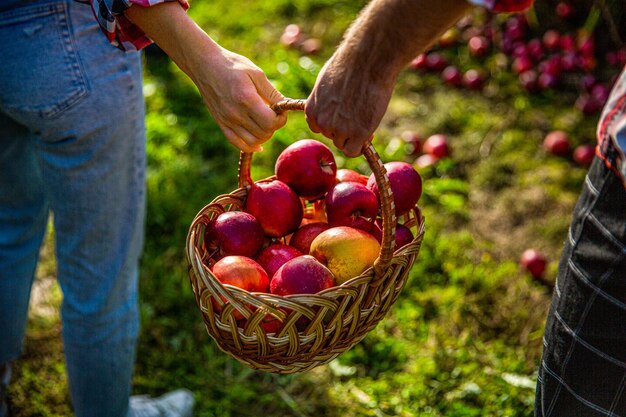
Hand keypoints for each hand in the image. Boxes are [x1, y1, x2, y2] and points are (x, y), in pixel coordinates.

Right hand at [124, 3, 286, 152]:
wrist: (205, 65)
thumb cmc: (233, 66)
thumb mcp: (256, 73)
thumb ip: (272, 93)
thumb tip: (285, 107)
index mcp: (246, 99)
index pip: (270, 122)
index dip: (281, 119)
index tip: (280, 110)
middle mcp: (235, 113)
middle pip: (264, 133)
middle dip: (274, 126)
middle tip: (272, 114)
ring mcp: (227, 120)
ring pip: (253, 142)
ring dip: (264, 135)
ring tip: (264, 122)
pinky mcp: (221, 123)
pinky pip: (238, 143)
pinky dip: (250, 146)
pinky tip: (258, 143)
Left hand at [305, 59, 394, 157]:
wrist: (367, 61)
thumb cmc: (350, 66)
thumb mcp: (327, 83)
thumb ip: (326, 100)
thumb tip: (333, 108)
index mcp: (312, 110)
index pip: (319, 127)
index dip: (333, 123)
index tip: (344, 117)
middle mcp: (323, 122)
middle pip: (332, 136)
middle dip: (345, 128)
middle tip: (359, 114)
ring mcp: (339, 130)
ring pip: (344, 144)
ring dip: (354, 136)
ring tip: (365, 117)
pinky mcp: (358, 134)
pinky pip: (354, 151)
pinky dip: (360, 146)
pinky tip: (368, 133)